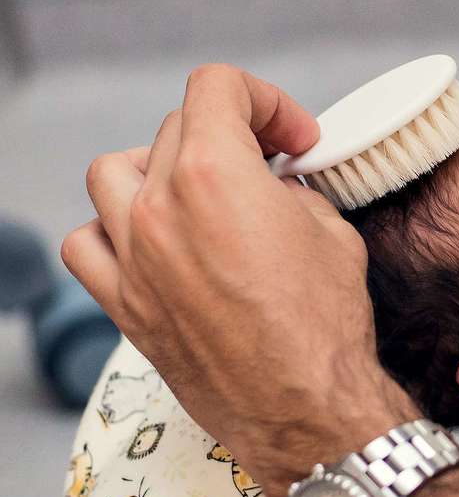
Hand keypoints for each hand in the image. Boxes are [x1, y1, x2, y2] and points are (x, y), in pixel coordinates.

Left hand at [62, 64, 419, 496]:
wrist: (305, 409)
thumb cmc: (326, 325)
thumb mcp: (333, 233)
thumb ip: (293, 193)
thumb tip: (275, 190)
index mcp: (213, 173)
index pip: (215, 87)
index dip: (264, 100)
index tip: (292, 138)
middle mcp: (158, 208)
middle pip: (174, 128)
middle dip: (229, 137)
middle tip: (269, 167)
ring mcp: (132, 258)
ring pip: (112, 173)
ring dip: (157, 168)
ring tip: (198, 192)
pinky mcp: (123, 305)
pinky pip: (86, 243)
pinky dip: (112, 230)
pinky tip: (154, 243)